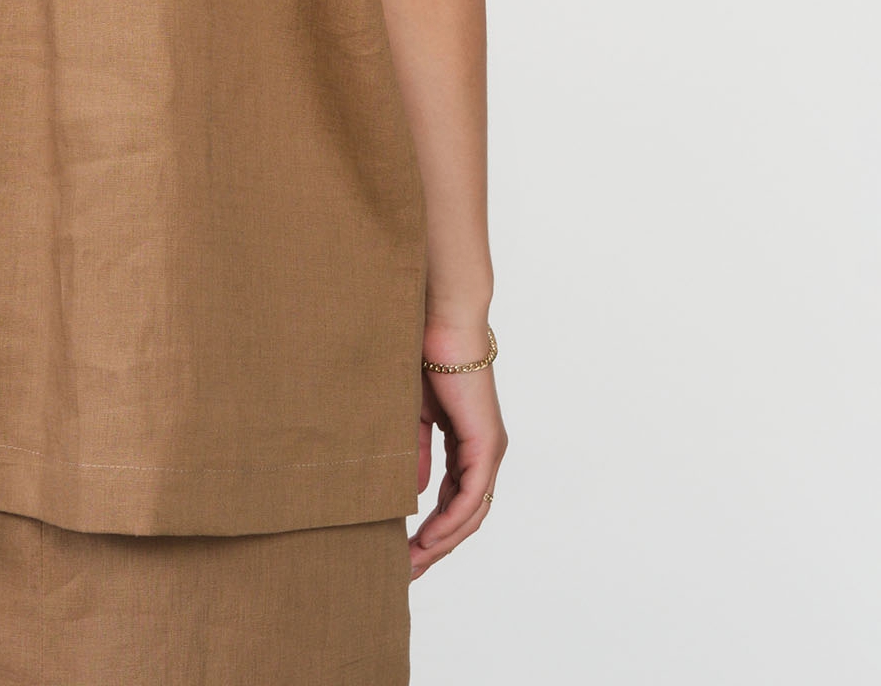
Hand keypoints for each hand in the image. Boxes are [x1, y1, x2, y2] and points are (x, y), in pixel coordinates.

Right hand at [409, 324, 506, 578]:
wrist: (440, 321)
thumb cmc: (422, 356)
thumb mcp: (413, 417)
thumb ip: (416, 454)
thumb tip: (415, 493)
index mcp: (466, 443)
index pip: (452, 498)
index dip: (431, 528)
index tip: (404, 550)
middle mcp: (483, 451)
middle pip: (465, 516)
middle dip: (436, 546)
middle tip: (407, 571)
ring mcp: (489, 449)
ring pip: (471, 513)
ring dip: (443, 542)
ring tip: (414, 563)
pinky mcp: (486, 443)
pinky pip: (472, 497)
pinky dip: (450, 521)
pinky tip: (428, 538)